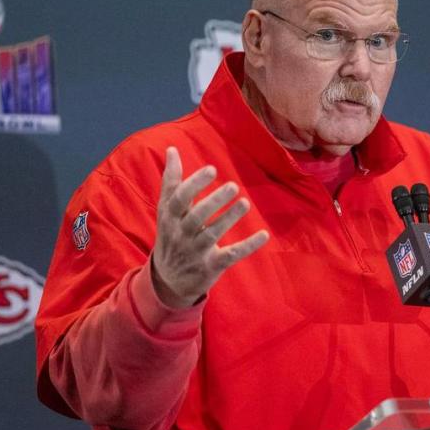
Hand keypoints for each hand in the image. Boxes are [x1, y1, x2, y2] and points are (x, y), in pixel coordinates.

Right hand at [151, 147, 268, 307]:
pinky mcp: (212, 266)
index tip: (212, 169)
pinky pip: (231, 255)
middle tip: (232, 186)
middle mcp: (181, 234)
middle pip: (195, 217)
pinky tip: (264, 234)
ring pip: (212, 234)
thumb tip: (172, 149)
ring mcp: (196, 251)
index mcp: (170, 218)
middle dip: (213, 201)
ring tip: (245, 203)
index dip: (194, 184)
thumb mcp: (166, 211)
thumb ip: (171, 181)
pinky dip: (248, 246)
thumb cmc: (171, 236)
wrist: (168, 280)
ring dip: (229, 218)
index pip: (179, 199)